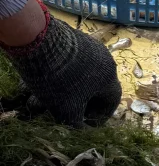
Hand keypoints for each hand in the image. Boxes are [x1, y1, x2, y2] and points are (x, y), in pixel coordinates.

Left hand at [1, 2, 121, 125]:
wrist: (41, 44)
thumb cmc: (60, 82)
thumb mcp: (66, 110)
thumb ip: (76, 123)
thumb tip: (80, 128)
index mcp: (109, 78)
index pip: (111, 101)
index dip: (100, 116)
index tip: (88, 124)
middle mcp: (105, 60)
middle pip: (97, 86)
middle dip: (84, 101)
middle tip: (72, 110)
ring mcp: (90, 46)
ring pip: (83, 73)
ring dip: (72, 87)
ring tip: (55, 94)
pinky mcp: (74, 37)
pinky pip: (73, 60)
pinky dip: (64, 73)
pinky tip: (49, 77)